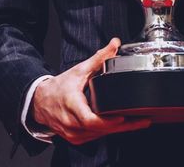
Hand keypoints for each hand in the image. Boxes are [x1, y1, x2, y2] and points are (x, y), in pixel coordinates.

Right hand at [30, 38, 150, 144]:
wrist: (40, 102)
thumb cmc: (58, 87)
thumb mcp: (79, 70)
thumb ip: (99, 58)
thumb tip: (115, 44)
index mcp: (72, 107)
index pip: (90, 120)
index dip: (107, 121)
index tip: (122, 117)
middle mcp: (72, 124)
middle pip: (100, 130)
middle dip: (123, 126)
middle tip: (142, 120)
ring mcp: (74, 134)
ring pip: (99, 135)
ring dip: (117, 129)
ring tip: (137, 121)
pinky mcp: (76, 138)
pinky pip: (95, 137)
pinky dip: (107, 131)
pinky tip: (121, 125)